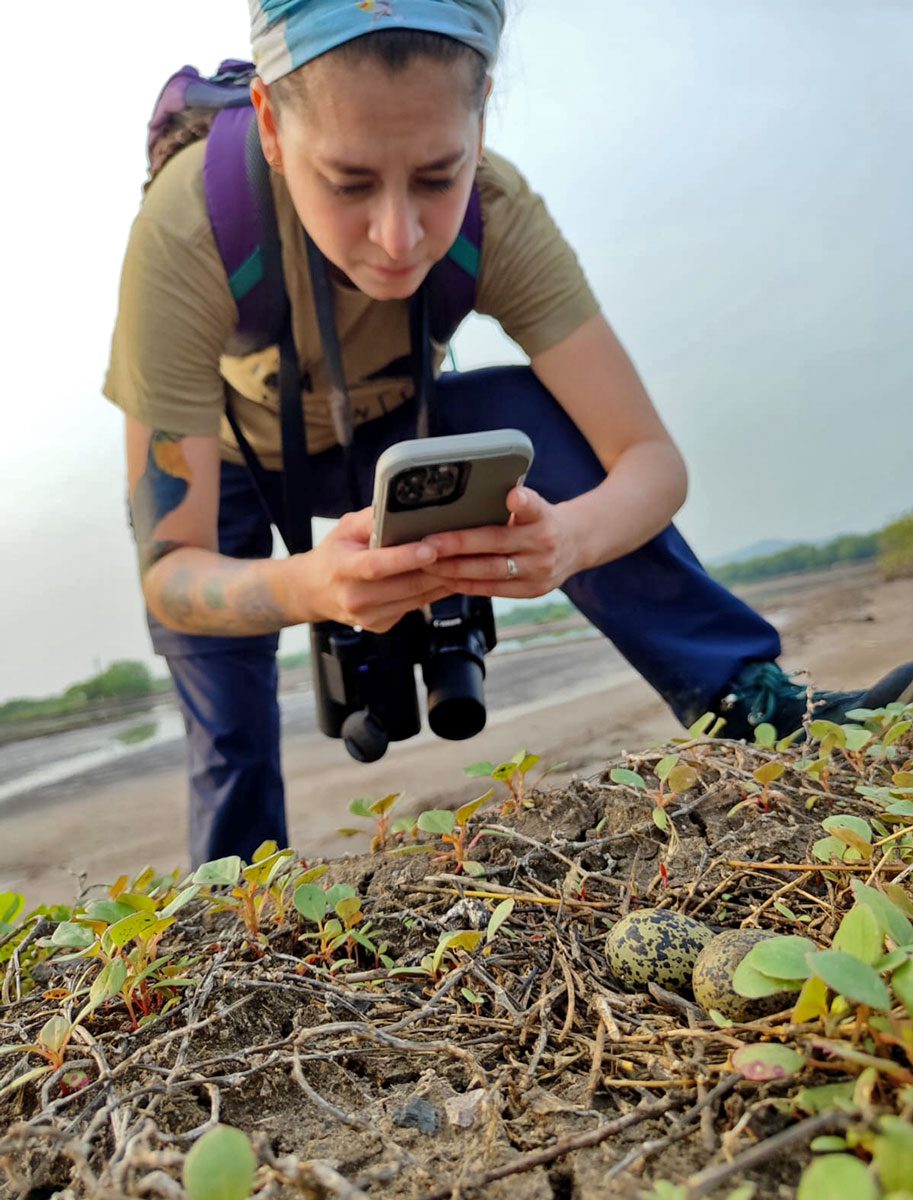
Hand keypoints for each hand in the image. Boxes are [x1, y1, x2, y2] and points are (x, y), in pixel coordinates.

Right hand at [287, 507, 453, 631]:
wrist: (313, 592)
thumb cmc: (334, 554)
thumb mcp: (345, 529)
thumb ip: (373, 518)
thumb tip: (402, 504)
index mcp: (343, 569)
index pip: (377, 565)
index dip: (405, 558)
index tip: (430, 549)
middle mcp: (355, 597)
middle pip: (406, 584)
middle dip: (438, 568)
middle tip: (463, 550)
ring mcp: (369, 616)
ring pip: (418, 598)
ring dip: (444, 580)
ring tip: (464, 561)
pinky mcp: (381, 625)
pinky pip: (416, 606)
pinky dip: (434, 591)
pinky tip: (446, 577)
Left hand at [419, 487, 580, 597]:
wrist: (577, 545)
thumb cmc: (542, 521)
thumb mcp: (535, 506)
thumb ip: (508, 505)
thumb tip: (462, 500)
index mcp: (543, 515)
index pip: (533, 507)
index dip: (523, 501)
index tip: (513, 496)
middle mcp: (543, 543)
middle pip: (496, 543)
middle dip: (458, 545)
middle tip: (428, 544)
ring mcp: (539, 571)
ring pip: (490, 572)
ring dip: (455, 569)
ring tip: (428, 564)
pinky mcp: (532, 591)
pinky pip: (493, 590)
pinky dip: (466, 585)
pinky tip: (445, 579)